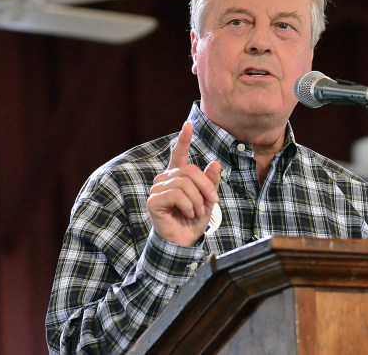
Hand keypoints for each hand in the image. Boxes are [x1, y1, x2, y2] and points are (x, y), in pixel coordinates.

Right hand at [147, 121, 220, 246]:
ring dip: (198, 200)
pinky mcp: (153, 201)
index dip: (183, 139)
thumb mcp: (208, 200)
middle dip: (205, 187)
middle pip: (189, 170)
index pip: (178, 154)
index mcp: (177, 177)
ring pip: (184, 183)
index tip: (188, 124)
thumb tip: (214, 163)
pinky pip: (176, 194)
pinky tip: (187, 214)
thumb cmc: (193, 221)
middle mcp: (165, 179)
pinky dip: (188, 205)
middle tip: (212, 202)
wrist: (184, 242)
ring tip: (198, 212)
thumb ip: (210, 182)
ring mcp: (157, 189)